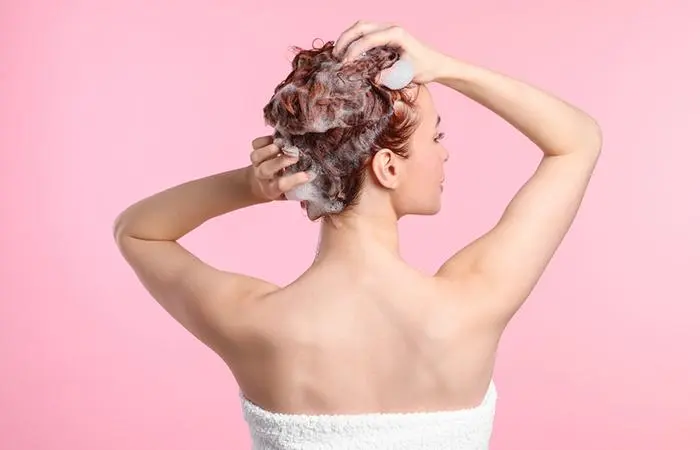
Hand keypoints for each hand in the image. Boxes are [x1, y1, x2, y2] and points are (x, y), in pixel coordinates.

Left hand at [247, 136, 309, 201]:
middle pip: (265, 170)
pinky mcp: (255, 151)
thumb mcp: (290, 192)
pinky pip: (255, 144)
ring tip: (283, 144)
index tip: (308, 174)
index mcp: (272, 189)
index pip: (281, 186)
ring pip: (256, 156)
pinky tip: (275, 138)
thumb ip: (300, 185)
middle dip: (280, 162)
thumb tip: (315, 174)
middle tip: (296, 156)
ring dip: (269, 149)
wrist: (261, 183)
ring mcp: (256, 164)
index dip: (294, 180)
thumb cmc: (282, 185)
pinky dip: (264, 140)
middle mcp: (262, 177)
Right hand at [332, 21, 452, 83]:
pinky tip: (347, 53)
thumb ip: (390, 75)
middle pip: (360, 27)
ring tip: (337, 54)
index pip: (368, 39)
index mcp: (396, 34)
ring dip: (347, 38)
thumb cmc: (424, 68)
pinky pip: (365, 33)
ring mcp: (387, 29)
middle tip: (335, 56)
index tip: (344, 64)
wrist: (436, 64)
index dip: (354, 50)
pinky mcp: (385, 35)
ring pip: (360, 27)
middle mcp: (390, 28)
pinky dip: (353, 40)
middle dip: (345, 40)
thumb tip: (373, 78)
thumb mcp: (407, 74)